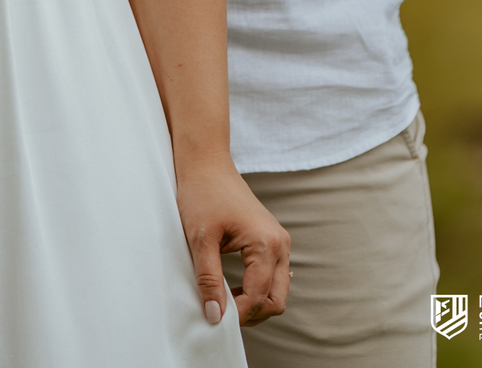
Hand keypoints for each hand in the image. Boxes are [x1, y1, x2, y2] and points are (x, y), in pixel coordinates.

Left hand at [176, 160, 290, 327]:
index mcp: (267, 243)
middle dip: (251, 314)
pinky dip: (257, 289)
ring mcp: (280, 242)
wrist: (207, 163)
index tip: (213, 317)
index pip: (258, 296)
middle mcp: (281, 244)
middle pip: (277, 300)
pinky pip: (273, 277)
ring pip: (278, 292)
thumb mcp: (200, 239)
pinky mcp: (273, 240)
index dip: (236, 314)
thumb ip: (209, 279)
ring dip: (255, 303)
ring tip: (224, 300)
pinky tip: (232, 288)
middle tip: (221, 313)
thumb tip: (215, 316)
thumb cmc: (202, 194)